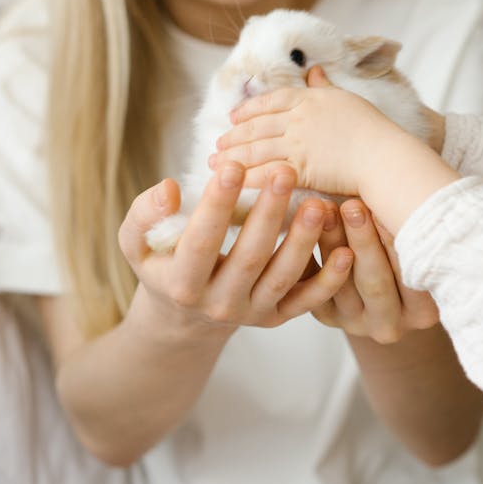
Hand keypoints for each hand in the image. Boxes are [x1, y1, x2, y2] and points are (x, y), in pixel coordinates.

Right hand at [118, 162, 352, 337]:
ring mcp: (251, 313)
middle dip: (269, 213)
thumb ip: (144, 214)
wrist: (183, 314)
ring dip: (304, 241)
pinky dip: (329, 279)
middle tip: (286, 171)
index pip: (200, 242)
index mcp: (182, 283)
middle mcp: (218, 303)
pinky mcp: (277, 317)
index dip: (216, 205)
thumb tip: (169, 188)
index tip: (233, 165)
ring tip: (320, 203)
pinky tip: (346, 250)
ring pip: (283, 278)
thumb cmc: (162, 261)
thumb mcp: (135, 241)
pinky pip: (307, 301)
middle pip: (249, 258)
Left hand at [213, 67, 398, 198]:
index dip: (248, 109)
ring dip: (232, 157)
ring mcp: (297, 145)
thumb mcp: (345, 98)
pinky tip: (233, 182)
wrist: (382, 155)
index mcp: (309, 99)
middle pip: (257, 126)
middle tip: (216, 143)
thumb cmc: (372, 128)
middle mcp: (298, 120)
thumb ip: (324, 86)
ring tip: (215, 163)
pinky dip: (247, 177)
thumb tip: (314, 69)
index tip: (233, 116)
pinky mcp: (300, 170)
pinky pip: (266, 173)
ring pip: (256, 149)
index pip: (270, 101)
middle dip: (233, 135)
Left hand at [311, 198, 438, 342]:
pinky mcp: (326, 316)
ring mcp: (355, 323)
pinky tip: (301, 226)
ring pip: (339, 284)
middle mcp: (390, 324)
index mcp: (422, 313)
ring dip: (331, 242)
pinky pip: (312, 286)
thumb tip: (404, 189)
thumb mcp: (416, 244)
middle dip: (363, 241)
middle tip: (352, 207)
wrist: (377, 272)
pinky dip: (309, 254)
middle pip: (375, 283)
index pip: (412, 280)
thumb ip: (411, 231)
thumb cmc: (407, 244)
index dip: (397, 244)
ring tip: (324, 209)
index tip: (385, 211)